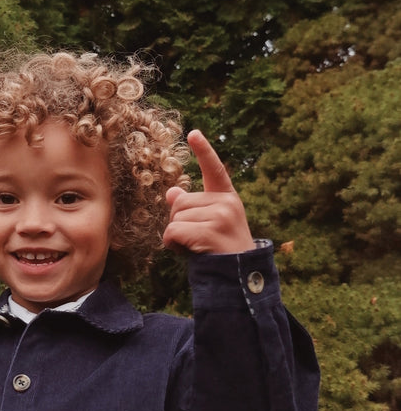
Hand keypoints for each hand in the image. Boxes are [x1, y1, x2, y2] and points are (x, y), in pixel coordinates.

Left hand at [163, 130, 254, 254]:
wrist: (238, 278)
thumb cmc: (221, 252)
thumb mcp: (210, 225)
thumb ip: (193, 208)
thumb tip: (172, 192)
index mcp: (227, 198)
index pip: (215, 170)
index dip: (204, 151)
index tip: (193, 133)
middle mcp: (226, 202)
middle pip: (179, 202)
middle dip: (179, 222)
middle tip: (197, 240)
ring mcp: (220, 216)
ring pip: (175, 218)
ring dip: (176, 237)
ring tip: (197, 248)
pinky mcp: (211, 231)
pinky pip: (173, 231)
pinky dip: (172, 245)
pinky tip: (189, 253)